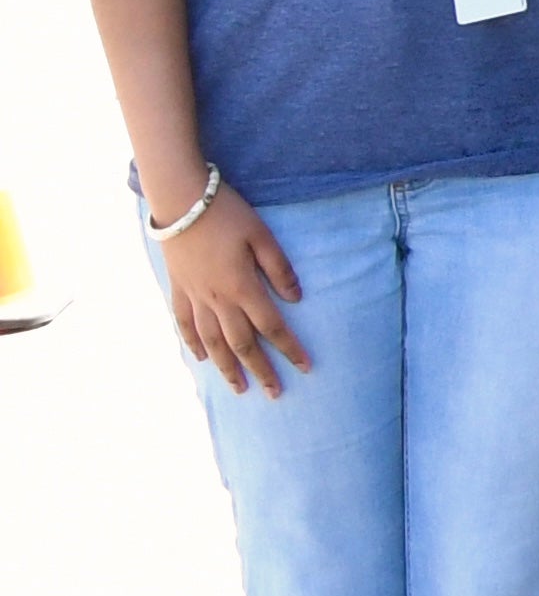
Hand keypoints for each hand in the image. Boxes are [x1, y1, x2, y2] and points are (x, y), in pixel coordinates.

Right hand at [162, 186, 306, 395]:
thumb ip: (279, 268)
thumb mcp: (262, 236)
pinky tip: (202, 359)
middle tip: (274, 393)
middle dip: (260, 370)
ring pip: (211, 342)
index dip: (289, 348)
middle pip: (241, 343)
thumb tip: (295, 300)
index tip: (304, 367)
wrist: (180, 201)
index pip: (271, 327)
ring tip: (239, 389)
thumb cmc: (228, 214)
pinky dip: (193, 344)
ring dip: (226, 368)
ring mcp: (195, 296)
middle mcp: (217, 299)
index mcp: (242, 287)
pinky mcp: (178, 289)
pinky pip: (185, 324)